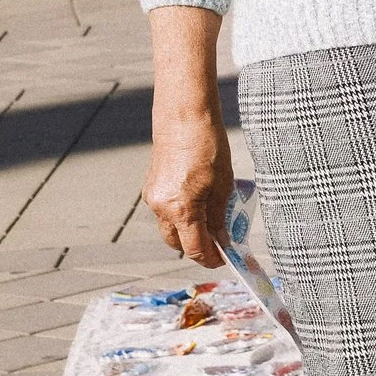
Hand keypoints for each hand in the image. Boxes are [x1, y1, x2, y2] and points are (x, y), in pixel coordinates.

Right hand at [144, 104, 233, 268]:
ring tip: (211, 221)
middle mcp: (161, 207)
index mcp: (181, 209)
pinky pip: (164, 211)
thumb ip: (220, 218)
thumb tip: (222, 240)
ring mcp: (152, 197)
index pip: (194, 249)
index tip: (224, 259)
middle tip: (220, 244)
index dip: (211, 259)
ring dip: (188, 231)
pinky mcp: (150, 186)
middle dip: (197, 248)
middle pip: (178, 244)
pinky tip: (198, 204)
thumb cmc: (208, 145)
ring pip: (169, 228)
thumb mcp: (223, 185)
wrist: (184, 115)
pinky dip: (179, 215)